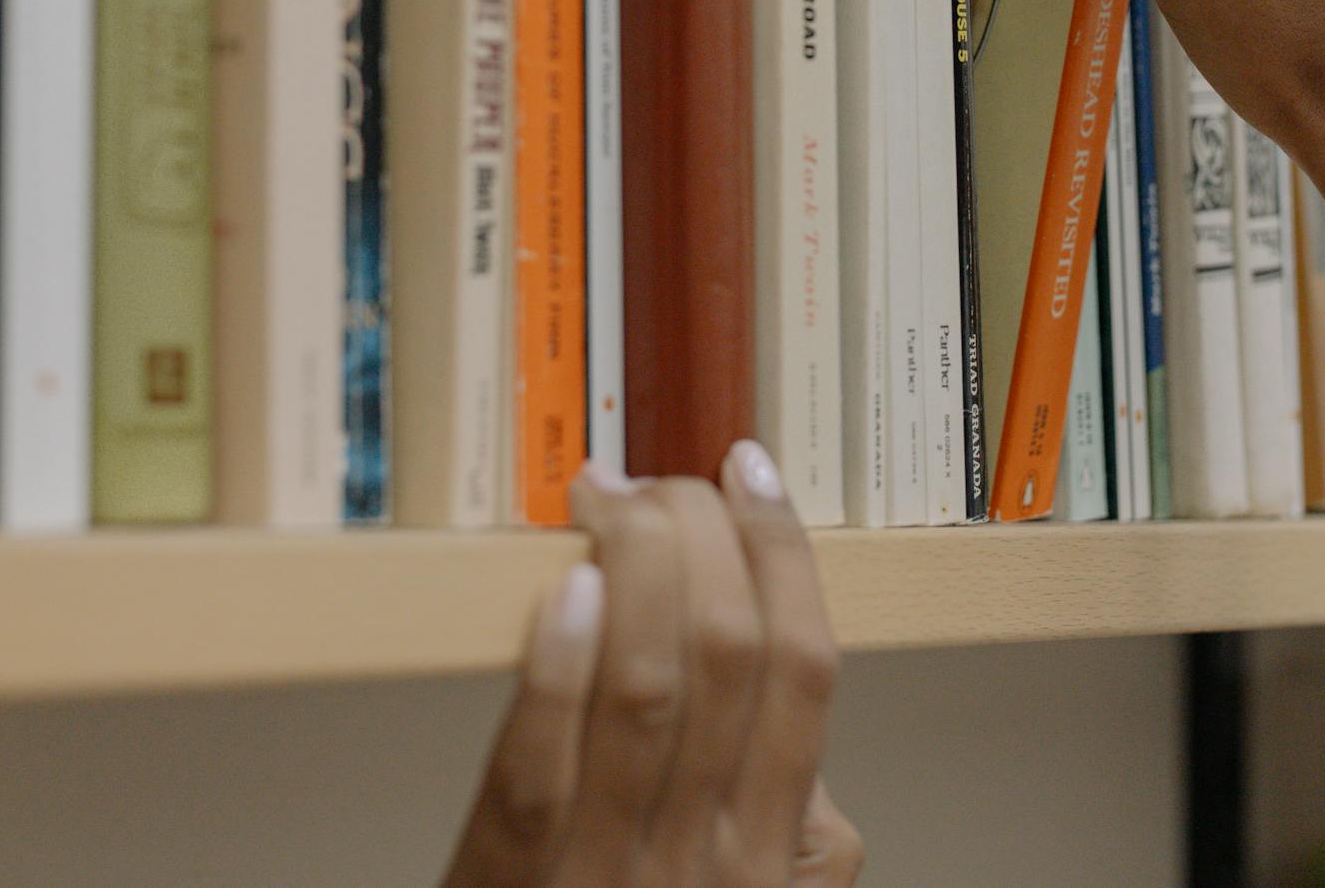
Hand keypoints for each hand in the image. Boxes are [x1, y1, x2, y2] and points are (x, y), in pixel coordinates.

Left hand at [442, 443, 863, 887]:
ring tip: (615, 504)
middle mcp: (710, 855)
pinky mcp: (520, 876)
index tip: (754, 476)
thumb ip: (788, 816)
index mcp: (773, 849)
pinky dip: (558, 666)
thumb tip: (793, 696)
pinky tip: (567, 589)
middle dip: (705, 538)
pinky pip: (542, 762)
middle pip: (732, 656)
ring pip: (649, 687)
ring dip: (635, 571)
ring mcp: (614, 868)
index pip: (804, 668)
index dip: (785, 553)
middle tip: (667, 483)